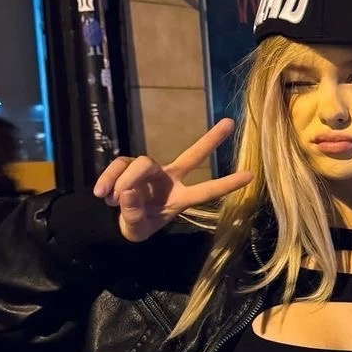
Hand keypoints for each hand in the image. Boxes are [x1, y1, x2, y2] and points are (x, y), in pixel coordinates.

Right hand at [93, 119, 251, 242]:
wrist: (115, 223)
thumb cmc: (137, 225)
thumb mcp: (137, 229)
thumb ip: (134, 214)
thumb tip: (128, 191)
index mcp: (180, 198)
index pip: (206, 191)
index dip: (226, 184)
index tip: (251, 175)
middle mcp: (170, 179)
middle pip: (192, 156)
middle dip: (210, 140)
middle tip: (230, 123)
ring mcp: (151, 171)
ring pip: (140, 163)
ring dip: (123, 181)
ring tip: (112, 201)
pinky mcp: (129, 166)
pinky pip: (119, 166)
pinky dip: (108, 179)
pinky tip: (101, 194)